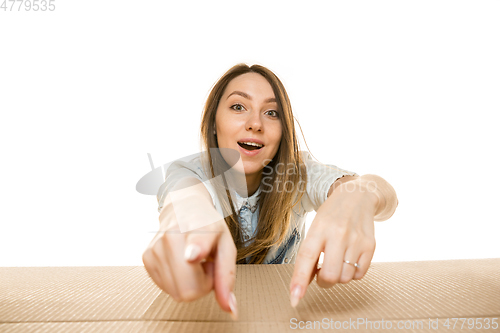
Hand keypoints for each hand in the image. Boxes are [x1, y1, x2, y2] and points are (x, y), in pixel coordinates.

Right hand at [142, 178, 237, 319]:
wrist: (183, 207)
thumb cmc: (207, 226)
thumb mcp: (226, 245)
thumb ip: (227, 276)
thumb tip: (229, 308)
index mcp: (198, 228)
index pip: (195, 243)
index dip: (195, 251)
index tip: (193, 255)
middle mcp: (172, 236)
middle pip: (188, 290)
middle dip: (202, 286)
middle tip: (206, 265)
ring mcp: (156, 248)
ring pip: (176, 293)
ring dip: (190, 282)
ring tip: (193, 261)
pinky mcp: (147, 258)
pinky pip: (166, 288)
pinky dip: (177, 280)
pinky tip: (182, 263)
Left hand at [289, 180, 378, 306]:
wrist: (357, 196)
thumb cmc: (331, 216)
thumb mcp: (315, 228)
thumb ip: (309, 254)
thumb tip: (303, 284)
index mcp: (319, 228)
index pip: (306, 257)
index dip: (299, 281)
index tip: (295, 299)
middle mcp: (338, 234)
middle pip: (329, 276)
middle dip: (323, 281)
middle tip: (322, 272)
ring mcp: (356, 240)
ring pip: (345, 278)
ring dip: (338, 276)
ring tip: (337, 261)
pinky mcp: (371, 246)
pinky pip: (359, 275)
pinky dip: (352, 273)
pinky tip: (349, 259)